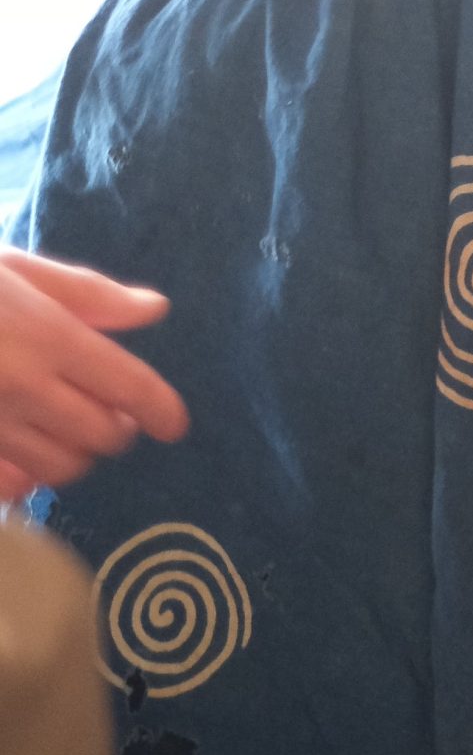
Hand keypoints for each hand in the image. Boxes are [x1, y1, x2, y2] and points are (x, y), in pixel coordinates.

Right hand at [0, 251, 188, 503]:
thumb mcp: (14, 267)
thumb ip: (86, 295)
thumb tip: (155, 311)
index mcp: (47, 337)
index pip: (131, 388)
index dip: (163, 411)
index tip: (174, 425)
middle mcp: (21, 387)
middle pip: (102, 437)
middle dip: (116, 431)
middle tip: (107, 414)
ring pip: (58, 469)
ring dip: (71, 456)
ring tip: (60, 432)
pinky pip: (7, 487)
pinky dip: (20, 480)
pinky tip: (16, 458)